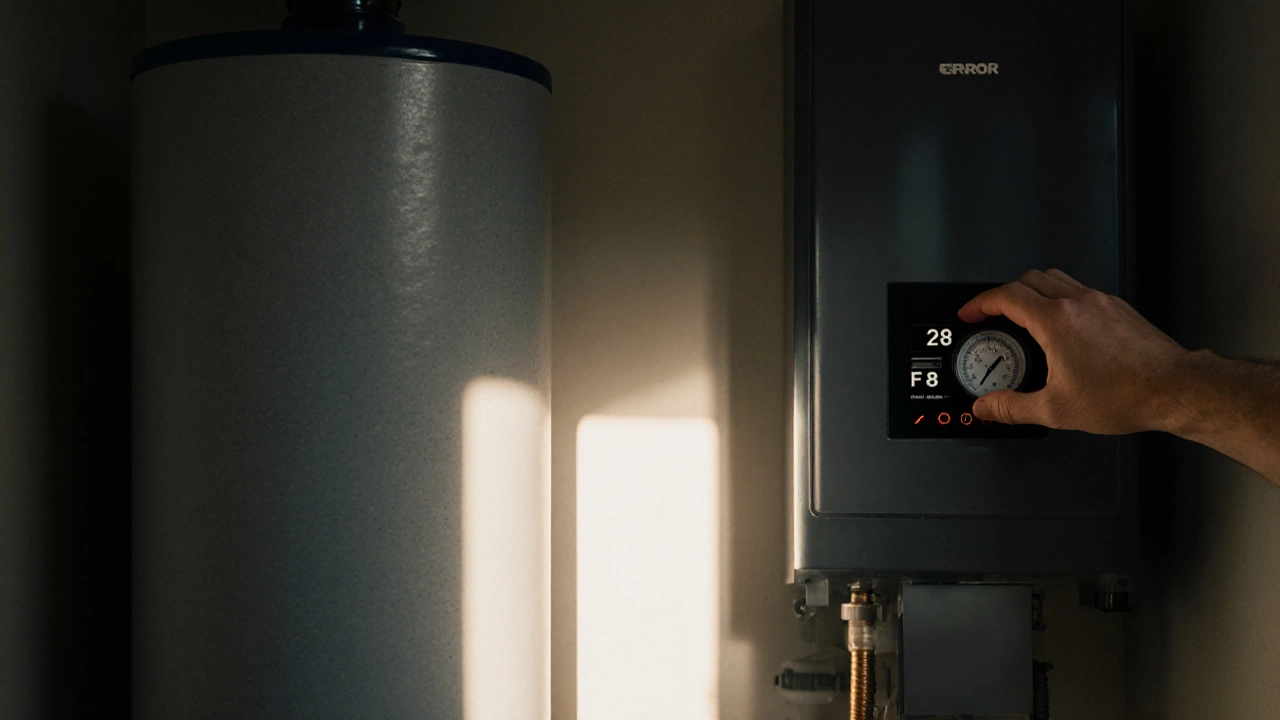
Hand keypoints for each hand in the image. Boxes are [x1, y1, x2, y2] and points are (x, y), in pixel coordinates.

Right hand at [957, 269, 1188, 433]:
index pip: (1005, 297)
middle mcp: (1077, 303)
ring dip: (1032, 290)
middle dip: (1003, 294)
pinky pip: (1079, 290)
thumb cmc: (1124, 395)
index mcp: (1055, 322)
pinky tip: (1062, 323)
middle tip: (992, 313)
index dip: (980, 304)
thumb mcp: (1056, 410)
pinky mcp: (1118, 308)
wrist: (1174, 389)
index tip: (970, 314)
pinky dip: (1060, 297)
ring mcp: (1100, 302)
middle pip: (1028, 279)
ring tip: (1024, 314)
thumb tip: (986, 408)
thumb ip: (1012, 408)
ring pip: (1055, 278)